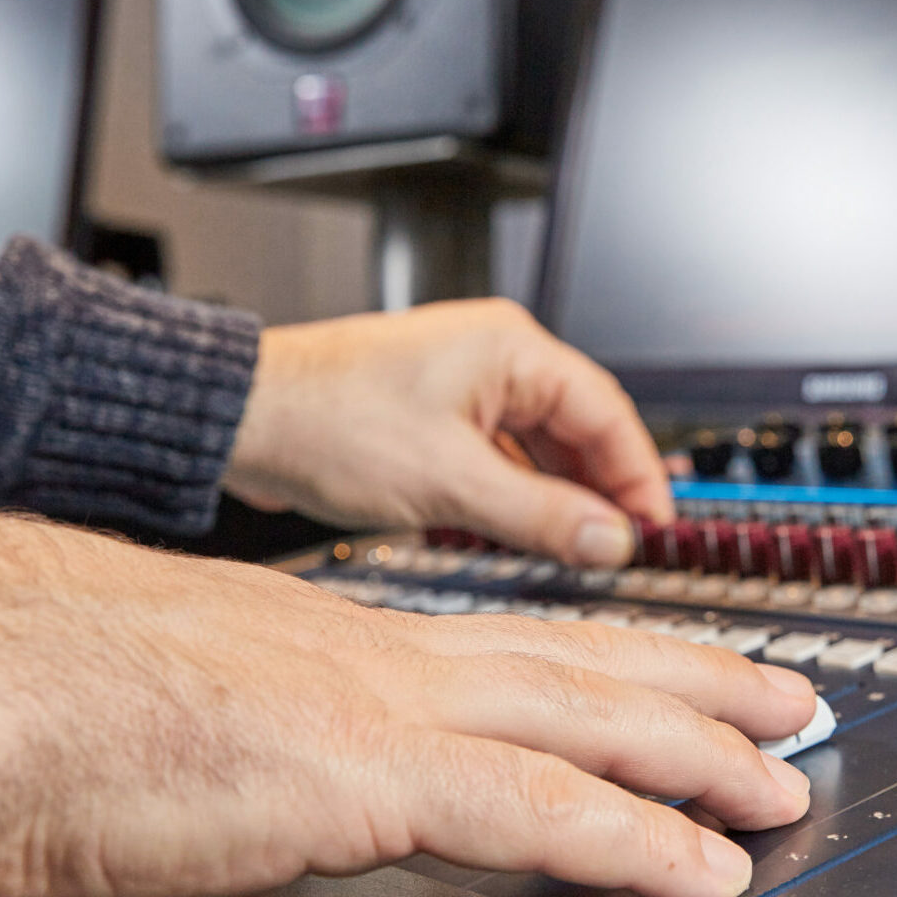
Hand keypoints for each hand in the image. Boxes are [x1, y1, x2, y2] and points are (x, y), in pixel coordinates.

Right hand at [0, 510, 814, 896]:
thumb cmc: (63, 693)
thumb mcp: (208, 699)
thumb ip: (286, 728)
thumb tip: (308, 761)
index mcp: (352, 644)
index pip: (521, 646)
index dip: (620, 660)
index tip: (683, 676)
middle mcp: (388, 660)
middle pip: (582, 664)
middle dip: (698, 682)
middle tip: (786, 700)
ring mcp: (384, 710)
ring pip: (586, 720)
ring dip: (696, 752)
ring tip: (780, 779)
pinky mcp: (360, 776)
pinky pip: (533, 807)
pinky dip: (630, 835)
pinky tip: (698, 863)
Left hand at [223, 299, 673, 566]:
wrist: (243, 419)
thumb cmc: (326, 421)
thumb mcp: (448, 481)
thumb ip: (538, 515)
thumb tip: (606, 538)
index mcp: (510, 349)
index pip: (606, 412)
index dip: (638, 475)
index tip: (654, 526)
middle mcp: (493, 359)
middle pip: (577, 428)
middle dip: (600, 489)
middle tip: (618, 546)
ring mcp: (462, 387)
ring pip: (537, 446)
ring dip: (557, 495)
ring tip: (574, 547)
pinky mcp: (435, 416)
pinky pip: (499, 456)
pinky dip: (517, 493)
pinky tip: (522, 531)